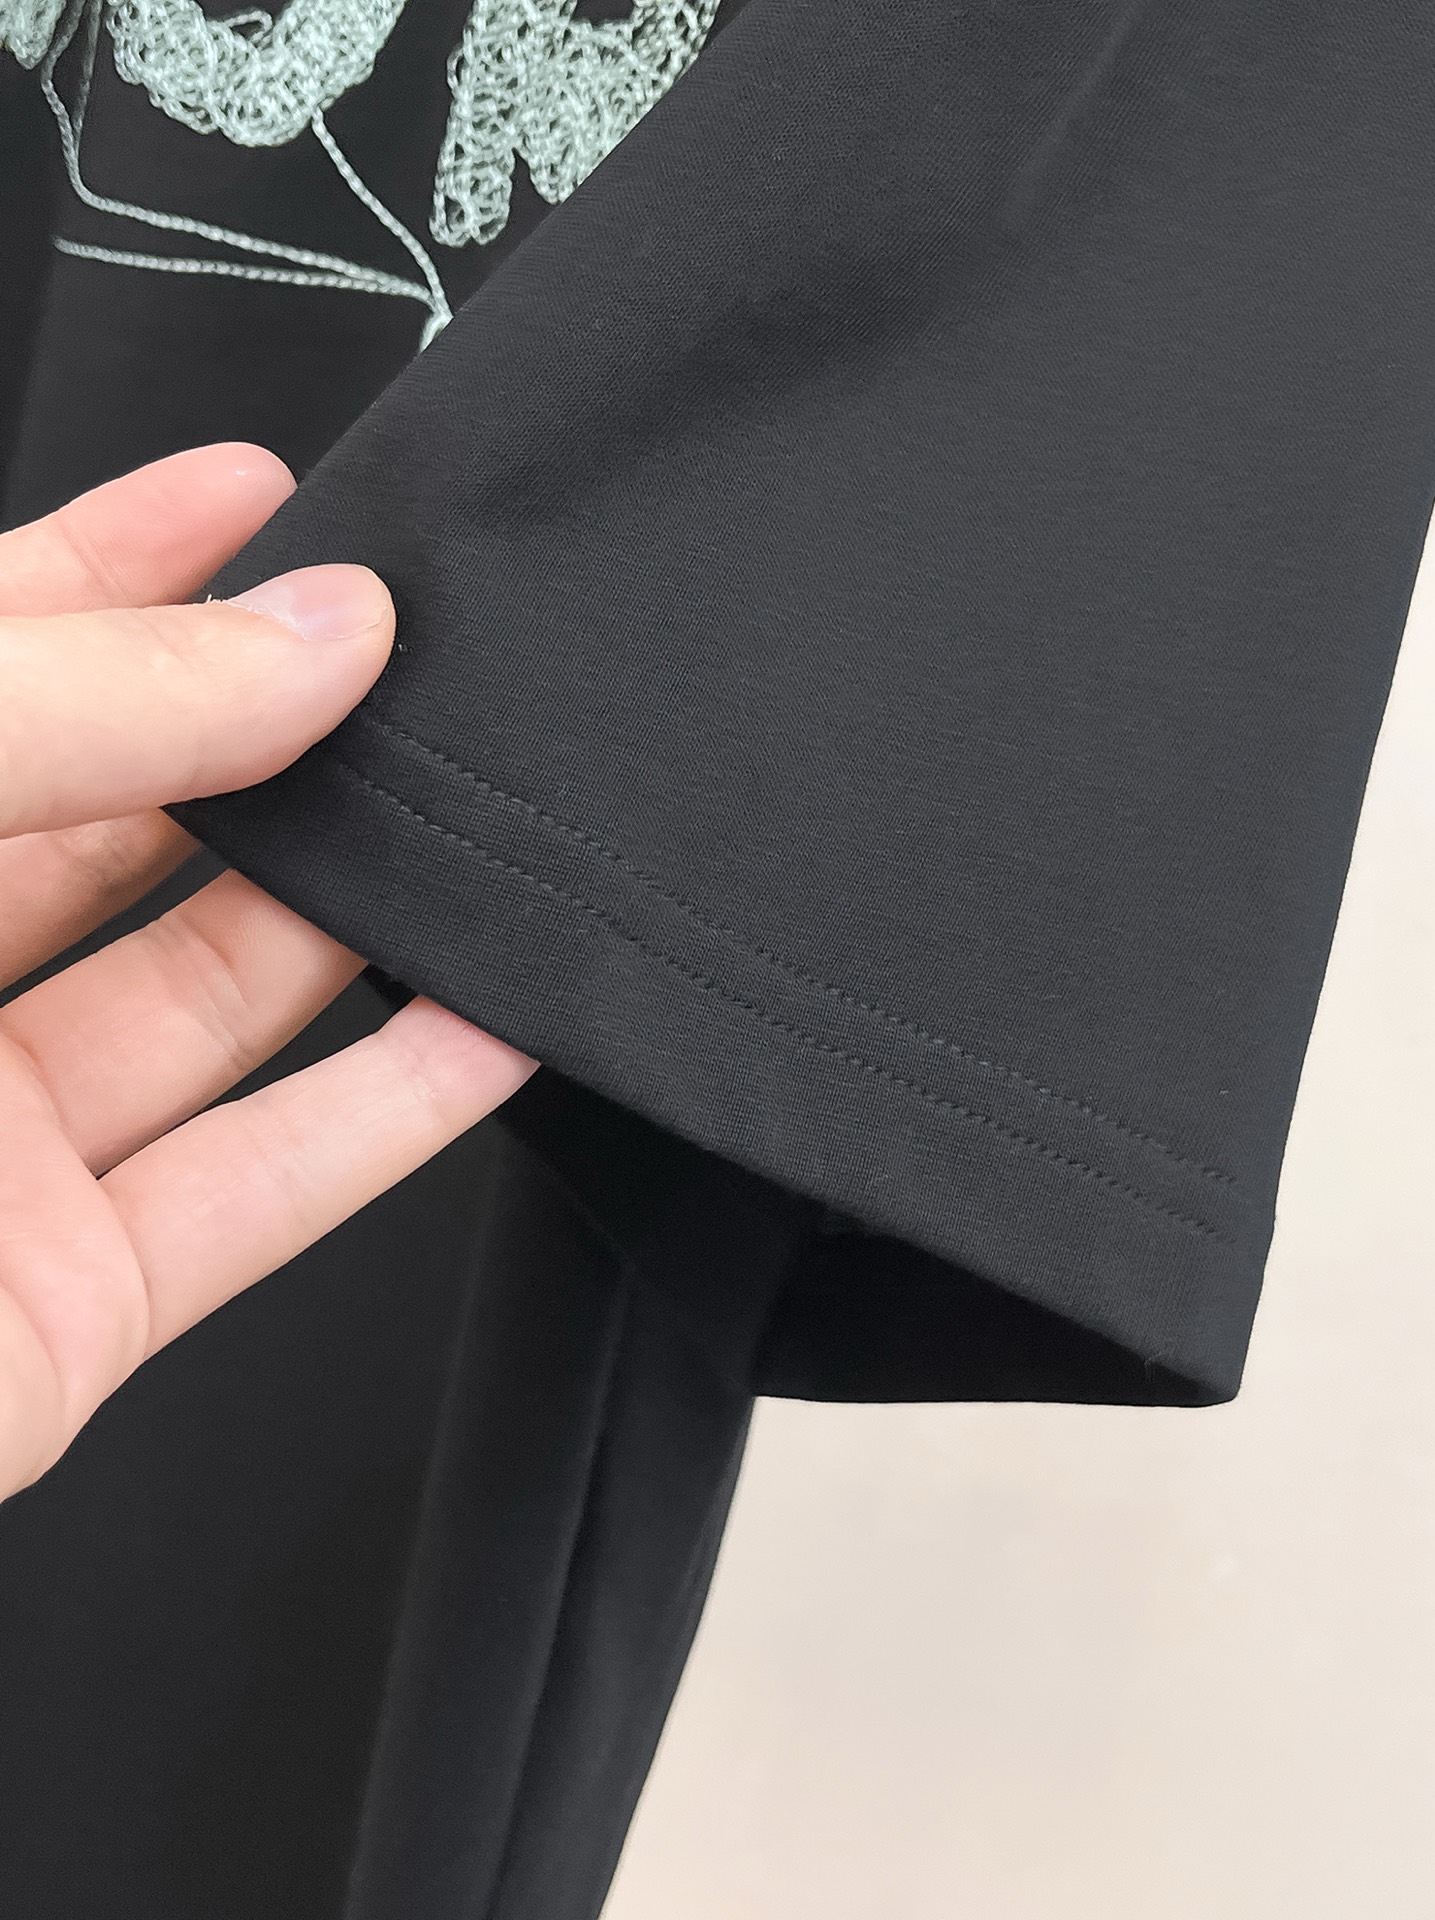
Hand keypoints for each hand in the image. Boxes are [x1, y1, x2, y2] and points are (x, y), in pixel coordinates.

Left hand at [0, 444, 535, 1500]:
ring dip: (356, 915)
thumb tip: (316, 632)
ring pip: (205, 1002)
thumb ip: (80, 709)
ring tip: (486, 816)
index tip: (265, 490)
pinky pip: (257, 1188)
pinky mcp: (53, 1315)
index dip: (119, 560)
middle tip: (414, 657)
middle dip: (269, 736)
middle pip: (116, 824)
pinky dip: (388, 1113)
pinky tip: (494, 1025)